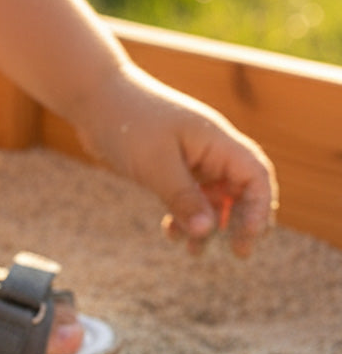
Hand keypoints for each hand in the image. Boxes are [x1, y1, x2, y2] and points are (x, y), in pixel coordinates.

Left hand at [74, 64, 277, 256]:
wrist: (94, 99)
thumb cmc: (127, 122)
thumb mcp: (156, 165)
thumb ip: (183, 198)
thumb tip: (208, 232)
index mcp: (217, 141)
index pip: (255, 176)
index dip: (258, 209)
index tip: (247, 238)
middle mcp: (210, 150)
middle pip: (240, 191)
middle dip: (239, 223)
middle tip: (235, 254)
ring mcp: (191, 158)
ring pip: (211, 198)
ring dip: (208, 225)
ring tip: (194, 252)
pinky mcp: (169, 166)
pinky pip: (187, 196)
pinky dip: (183, 216)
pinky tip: (170, 234)